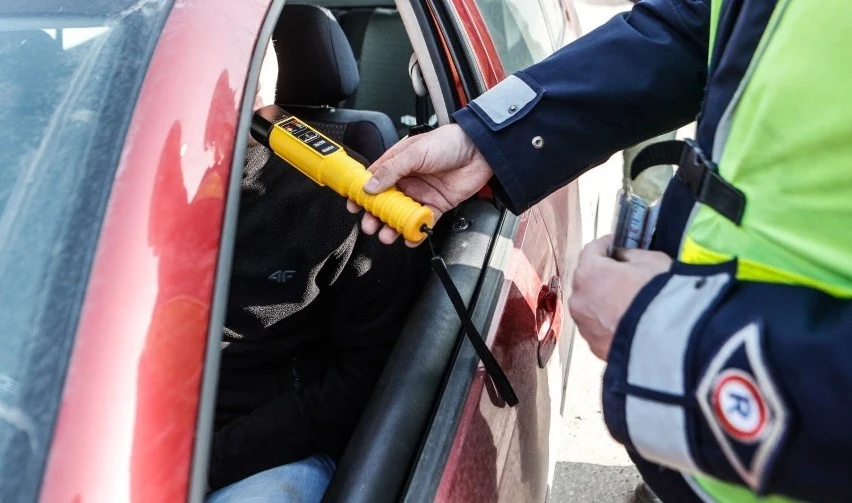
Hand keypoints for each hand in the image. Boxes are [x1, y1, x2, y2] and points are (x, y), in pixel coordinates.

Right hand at [346, 124, 493, 245]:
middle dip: (376, 216)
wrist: (480, 151)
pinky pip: (423, 222)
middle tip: (369, 225)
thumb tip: (370, 186)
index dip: (362, 193)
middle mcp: (408, 179)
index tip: (353, 205)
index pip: (374, 180)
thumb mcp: (415, 152)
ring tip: (387, 235)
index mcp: (398, 163)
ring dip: (393, 226)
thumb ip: (392, 170)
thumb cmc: (449, 142)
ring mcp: (422, 193)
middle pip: (386, 202)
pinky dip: (416, 232)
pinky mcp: (437, 205)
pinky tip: (410, 237)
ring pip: (402, 214)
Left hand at [568, 236, 671, 359]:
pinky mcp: (595, 346)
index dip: (606, 245)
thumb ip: (630, 256)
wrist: (670, 339)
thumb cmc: (659, 293)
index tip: (617, 245)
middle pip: (587, 280)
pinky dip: (609, 325)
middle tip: (624, 275)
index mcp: (588, 272)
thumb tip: (622, 259)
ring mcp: (584, 326)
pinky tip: (628, 324)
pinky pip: (600, 330)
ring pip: (590, 307)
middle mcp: (579, 299)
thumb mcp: (651, 260)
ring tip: (627, 304)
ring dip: (603, 302)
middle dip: (603, 275)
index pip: (592, 250)